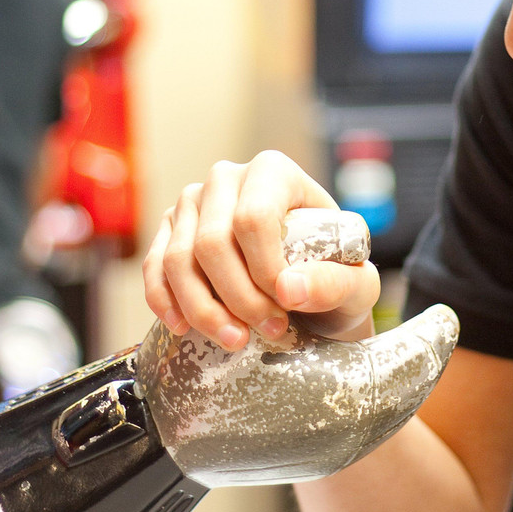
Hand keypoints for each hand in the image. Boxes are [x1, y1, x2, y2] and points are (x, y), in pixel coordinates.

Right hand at [144, 151, 380, 351]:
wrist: (309, 291)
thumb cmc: (334, 278)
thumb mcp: (357, 284)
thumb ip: (336, 283)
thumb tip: (289, 289)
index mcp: (274, 171)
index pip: (254, 217)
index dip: (264, 269)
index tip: (286, 307)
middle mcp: (226, 178)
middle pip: (213, 242)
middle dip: (238, 297)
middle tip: (269, 331)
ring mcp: (191, 203)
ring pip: (178, 260)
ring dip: (204, 309)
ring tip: (236, 340)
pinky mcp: (169, 232)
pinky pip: (155, 268)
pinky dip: (165, 302)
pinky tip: (184, 328)